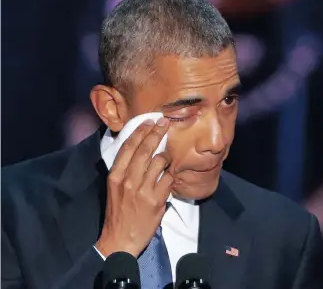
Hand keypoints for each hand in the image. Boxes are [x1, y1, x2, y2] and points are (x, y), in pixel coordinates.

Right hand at [95, 118, 172, 257]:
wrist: (120, 239)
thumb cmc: (118, 213)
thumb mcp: (114, 189)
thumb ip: (125, 170)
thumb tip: (139, 151)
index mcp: (115, 176)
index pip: (128, 147)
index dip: (140, 132)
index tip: (148, 121)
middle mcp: (128, 180)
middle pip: (145, 150)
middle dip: (156, 133)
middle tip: (165, 123)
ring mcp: (143, 190)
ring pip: (160, 162)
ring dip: (166, 156)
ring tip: (168, 155)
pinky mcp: (156, 200)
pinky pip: (168, 179)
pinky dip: (170, 175)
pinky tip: (170, 175)